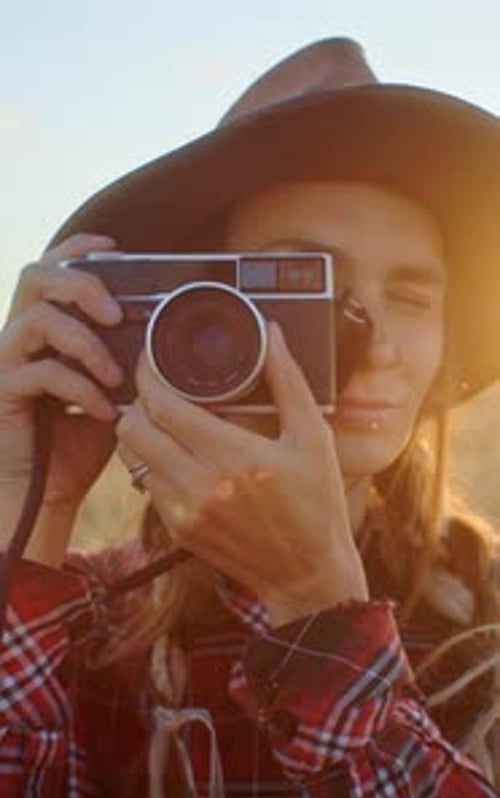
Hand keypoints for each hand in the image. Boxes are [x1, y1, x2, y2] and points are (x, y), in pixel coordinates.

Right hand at [0, 233, 122, 510]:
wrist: (45, 495)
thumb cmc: (75, 445)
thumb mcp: (110, 396)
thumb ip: (125, 364)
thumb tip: (161, 339)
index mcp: (44, 332)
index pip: (51, 271)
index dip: (77, 249)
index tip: (114, 250)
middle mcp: (19, 338)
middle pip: (35, 276)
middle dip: (81, 285)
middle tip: (116, 313)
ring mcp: (6, 362)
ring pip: (37, 318)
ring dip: (86, 343)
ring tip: (115, 376)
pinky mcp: (2, 391)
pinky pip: (42, 373)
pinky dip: (80, 389)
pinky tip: (102, 411)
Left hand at [117, 324, 367, 625]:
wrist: (306, 575)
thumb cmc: (316, 505)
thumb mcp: (313, 439)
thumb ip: (288, 382)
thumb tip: (273, 335)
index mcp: (234, 457)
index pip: (164, 406)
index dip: (148, 375)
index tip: (151, 360)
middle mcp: (200, 485)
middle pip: (134, 427)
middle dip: (137, 398)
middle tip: (154, 386)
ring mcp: (184, 511)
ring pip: (132, 455)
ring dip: (139, 428)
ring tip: (161, 416)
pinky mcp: (178, 529)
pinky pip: (145, 482)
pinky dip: (151, 460)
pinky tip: (175, 451)